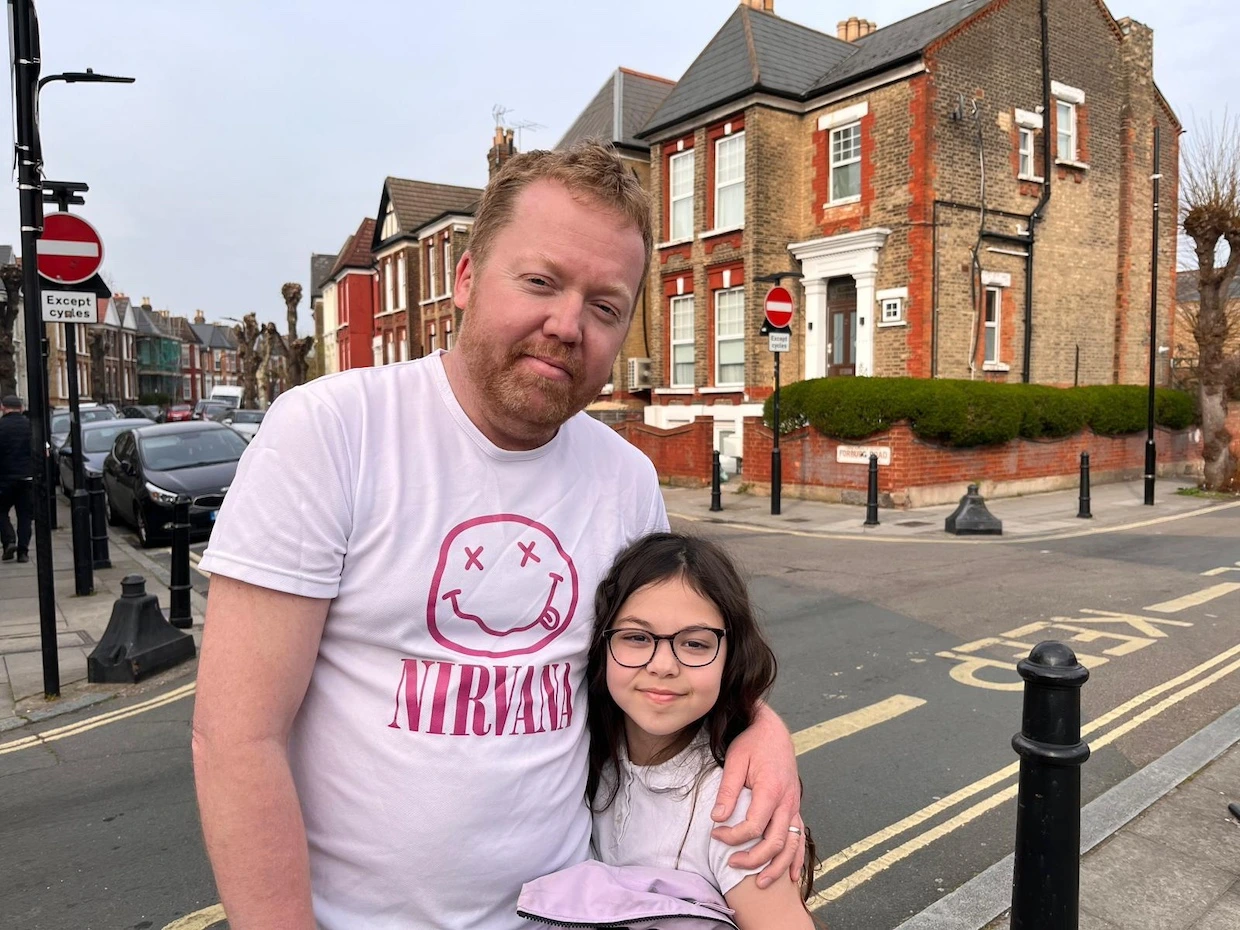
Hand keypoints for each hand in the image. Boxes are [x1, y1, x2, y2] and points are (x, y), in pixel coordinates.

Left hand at [712, 704, 803, 887]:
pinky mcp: (795, 808)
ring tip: (759, 883)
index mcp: (771, 789)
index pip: (754, 826)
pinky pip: (800, 838)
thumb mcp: (735, 760)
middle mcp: (787, 801)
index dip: (733, 836)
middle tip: (731, 864)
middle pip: (775, 842)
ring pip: (791, 845)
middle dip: (753, 859)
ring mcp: (794, 806)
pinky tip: (791, 876)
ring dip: (777, 867)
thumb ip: (728, 791)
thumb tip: (717, 818)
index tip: (715, 834)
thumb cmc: (752, 743)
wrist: (773, 731)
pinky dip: (797, 858)